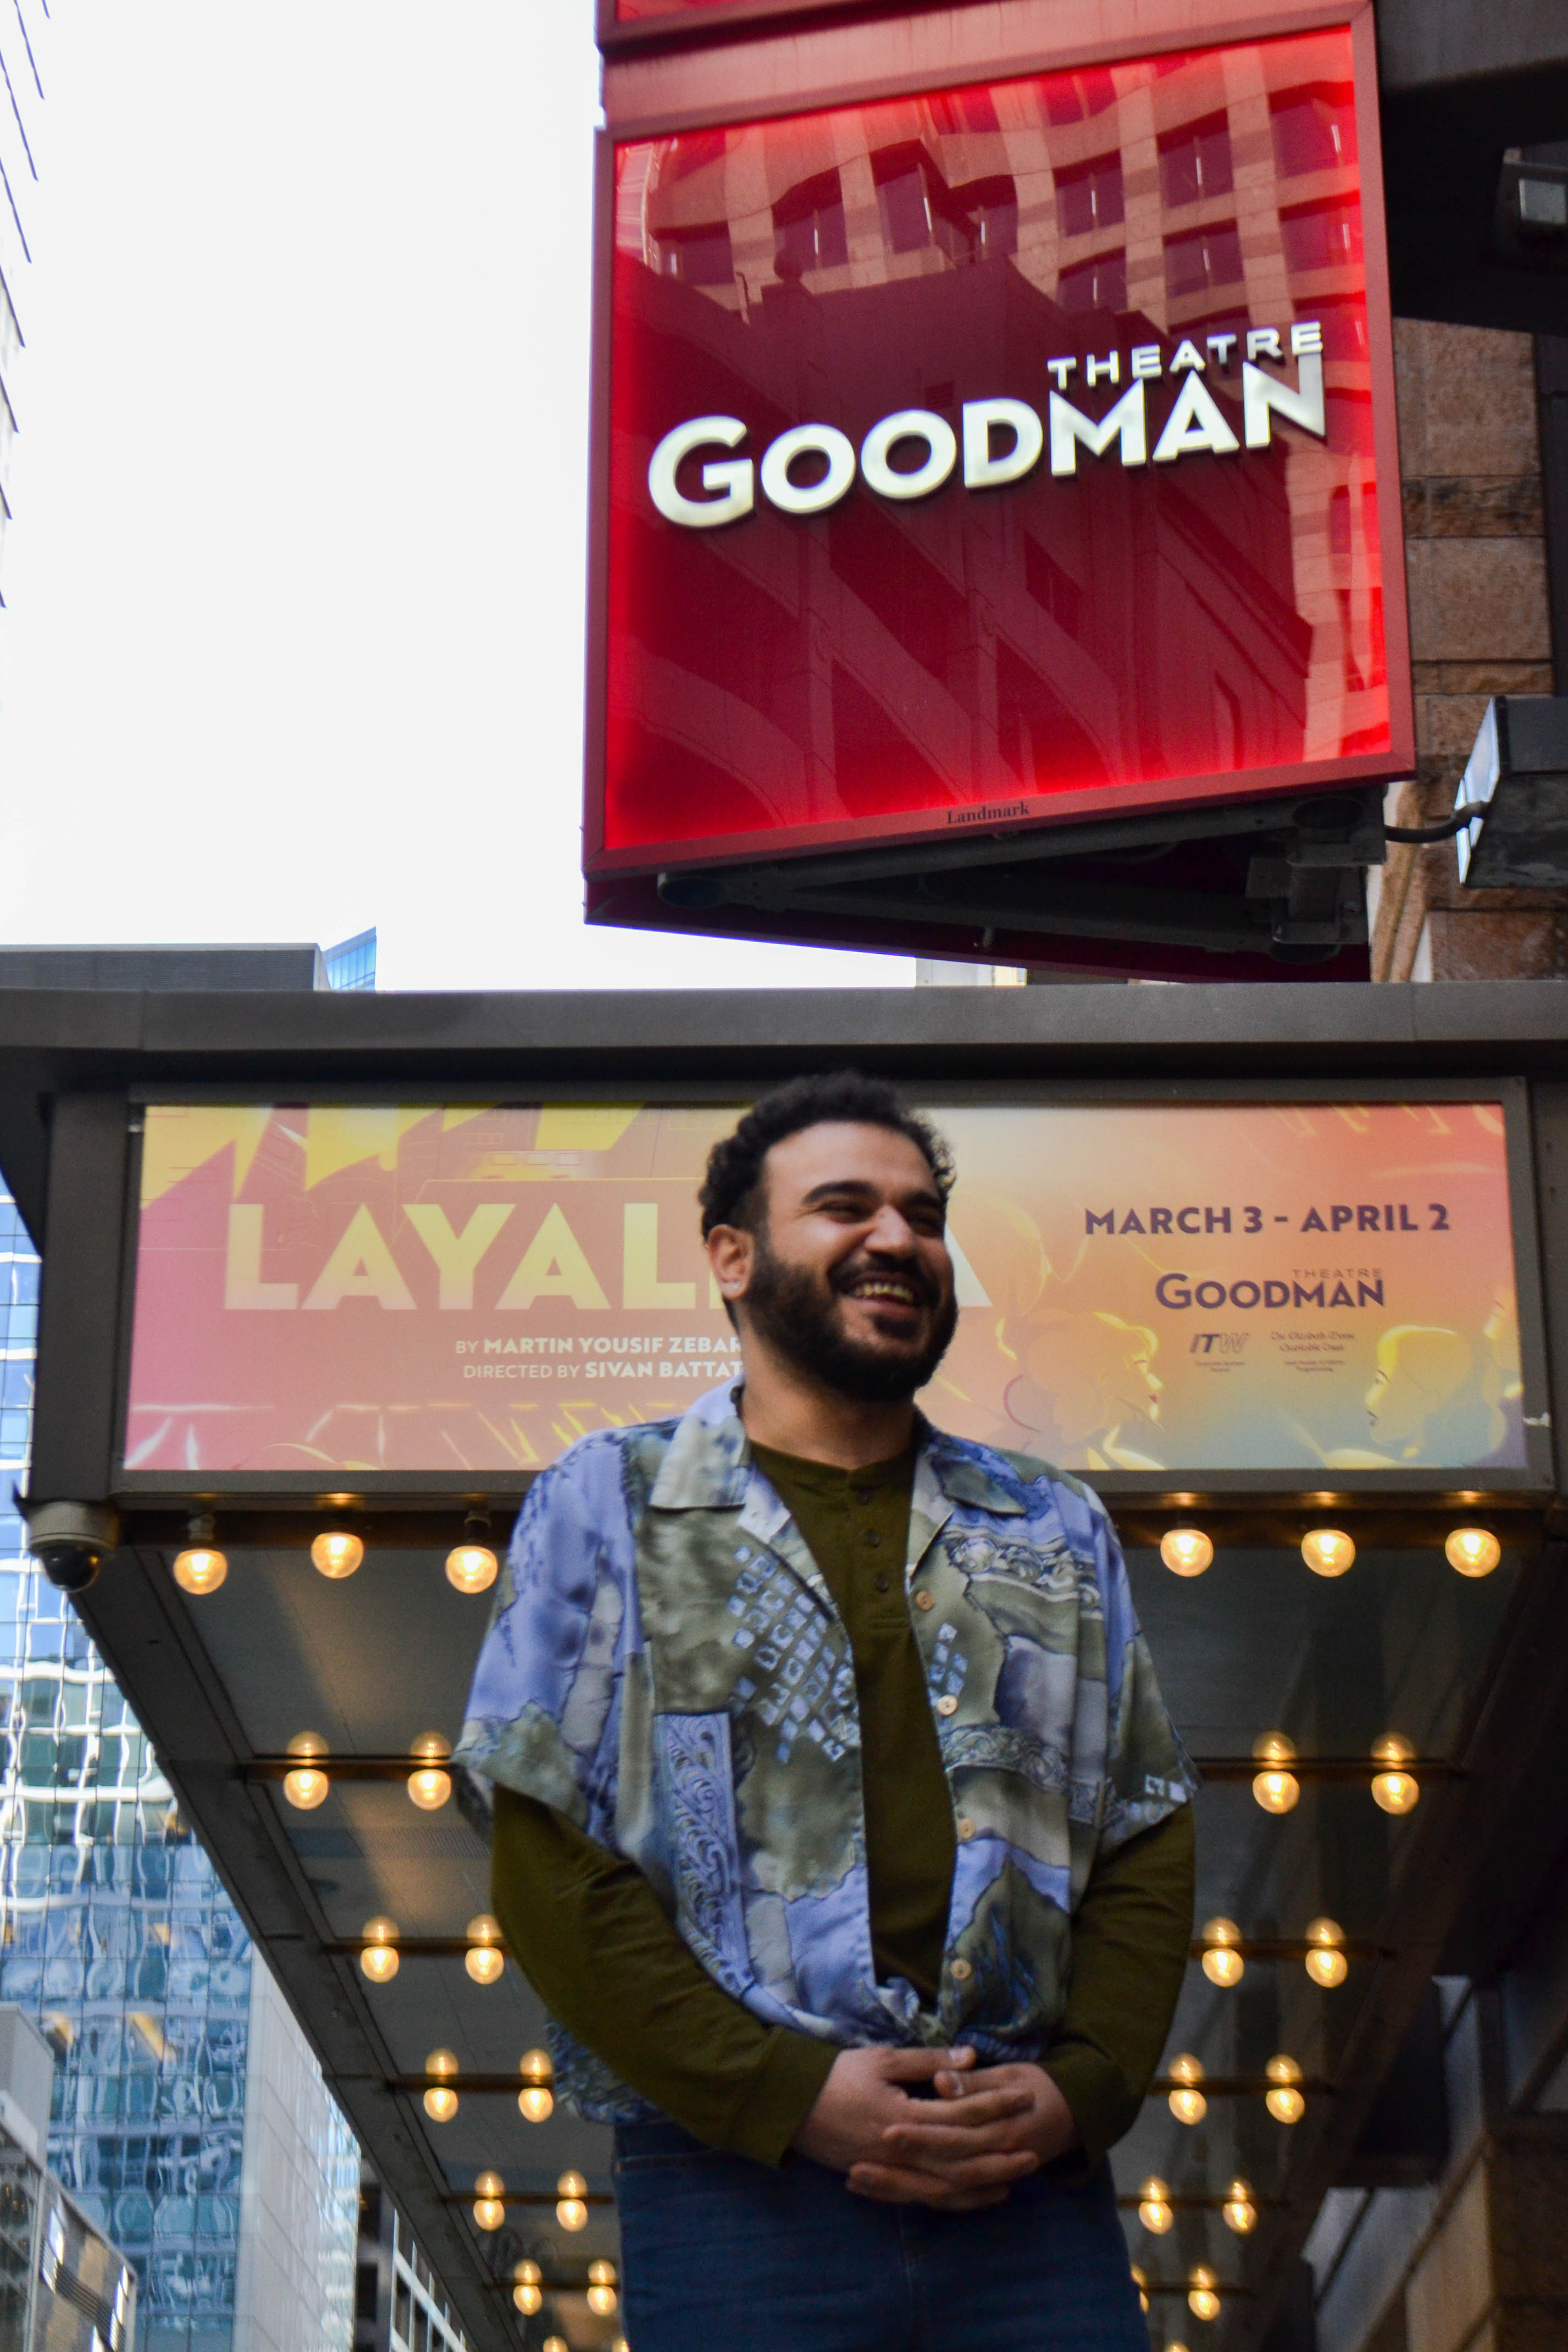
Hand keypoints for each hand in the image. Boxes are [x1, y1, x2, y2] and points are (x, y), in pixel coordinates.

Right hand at [792, 2047, 1040, 2210]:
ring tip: (1017, 2176)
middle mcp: (905, 2152)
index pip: (964, 2113)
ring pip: (952, 2186)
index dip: (997, 2103)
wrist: (794, 2109)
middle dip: (1002, 2151)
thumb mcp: (882, 2060)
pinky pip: (930, 2198)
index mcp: (906, 2116)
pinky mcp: (887, 2181)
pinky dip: (960, 2199)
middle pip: (965, 2157)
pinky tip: (980, 2195)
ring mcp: (896, 2172)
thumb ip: (928, 2061)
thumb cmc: (838, 2077)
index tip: (1025, 2095)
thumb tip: (970, 2057)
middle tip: (1036, 2147)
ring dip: (987, 2181)